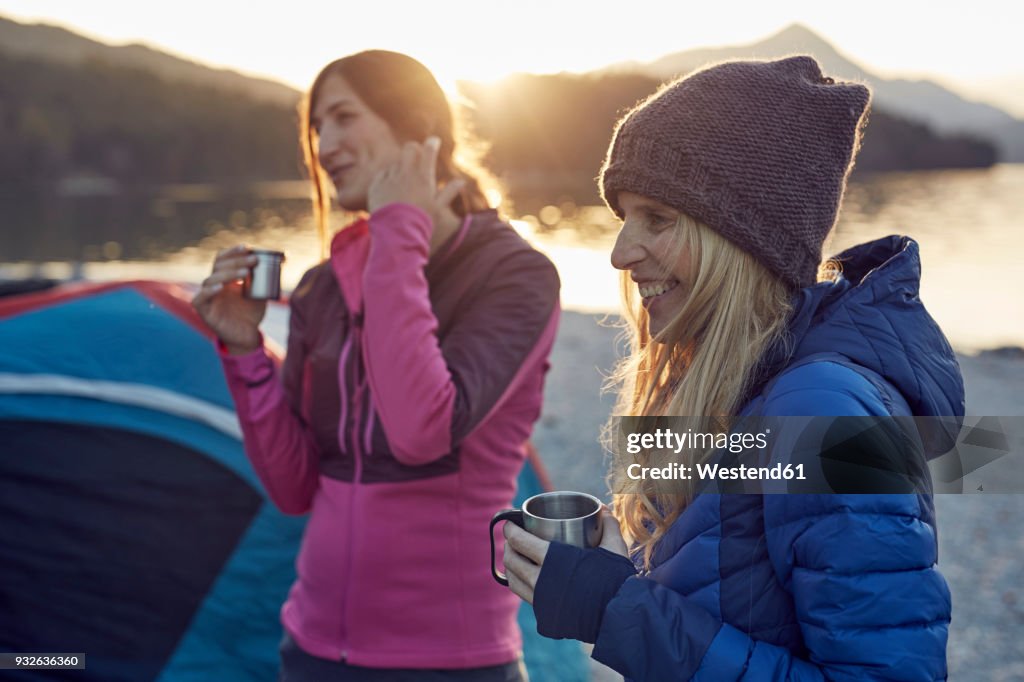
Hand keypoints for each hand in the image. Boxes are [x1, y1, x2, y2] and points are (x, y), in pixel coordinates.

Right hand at [191, 245, 266, 353]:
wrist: (247, 335)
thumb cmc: (252, 313)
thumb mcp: (261, 292)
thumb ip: (266, 277)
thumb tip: (284, 257)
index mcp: (225, 277)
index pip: (223, 258)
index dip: (233, 252)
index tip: (248, 248)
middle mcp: (214, 284)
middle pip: (219, 266)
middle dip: (237, 261)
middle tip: (253, 260)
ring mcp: (207, 297)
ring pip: (210, 279)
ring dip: (228, 274)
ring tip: (245, 273)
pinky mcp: (204, 311)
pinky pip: (200, 298)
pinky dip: (209, 291)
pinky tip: (220, 287)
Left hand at [367, 136, 464, 253]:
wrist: (396, 233)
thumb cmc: (422, 221)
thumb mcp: (438, 207)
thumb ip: (449, 192)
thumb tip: (461, 182)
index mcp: (424, 176)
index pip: (429, 150)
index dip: (432, 143)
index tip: (434, 141)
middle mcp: (406, 173)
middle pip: (409, 148)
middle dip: (414, 149)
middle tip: (417, 157)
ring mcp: (389, 177)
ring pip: (396, 163)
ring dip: (401, 170)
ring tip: (404, 187)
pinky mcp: (376, 184)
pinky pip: (382, 175)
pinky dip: (388, 179)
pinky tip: (391, 192)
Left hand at [503, 508, 627, 604]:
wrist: (620, 616)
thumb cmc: (615, 579)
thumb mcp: (613, 547)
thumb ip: (607, 525)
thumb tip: (603, 509)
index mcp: (553, 559)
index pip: (520, 541)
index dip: (510, 530)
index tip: (509, 524)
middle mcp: (541, 581)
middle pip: (512, 561)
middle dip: (508, 547)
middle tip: (512, 540)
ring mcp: (541, 601)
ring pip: (514, 582)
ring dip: (512, 568)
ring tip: (516, 560)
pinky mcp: (546, 617)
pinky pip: (527, 599)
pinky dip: (524, 587)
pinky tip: (528, 582)